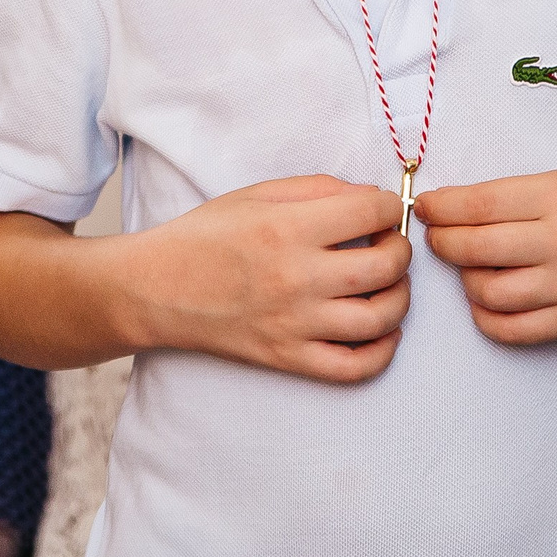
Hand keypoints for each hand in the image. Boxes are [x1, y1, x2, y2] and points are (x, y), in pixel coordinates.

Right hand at [131, 175, 411, 381]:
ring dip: (400, 297)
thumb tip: (370, 198)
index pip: (371, 213)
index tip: (383, 210)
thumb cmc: (205, 236)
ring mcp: (293, 323)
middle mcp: (295, 277)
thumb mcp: (257, 193)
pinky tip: (382, 330)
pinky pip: (354, 367)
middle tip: (389, 244)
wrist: (156, 289)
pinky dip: (382, 351)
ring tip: (388, 284)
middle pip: (385, 266)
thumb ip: (318, 189)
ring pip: (380, 319)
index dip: (389, 206)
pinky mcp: (288, 357)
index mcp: (286, 228)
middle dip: (401, 249)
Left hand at [414, 170, 556, 345]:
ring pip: (487, 291)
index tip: (424, 207)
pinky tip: (487, 300)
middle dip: (442, 242)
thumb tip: (447, 209)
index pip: (478, 204)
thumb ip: (513, 196)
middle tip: (438, 238)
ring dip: (465, 280)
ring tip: (471, 267)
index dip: (440, 207)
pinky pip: (512, 329)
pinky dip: (486, 317)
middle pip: (474, 248)